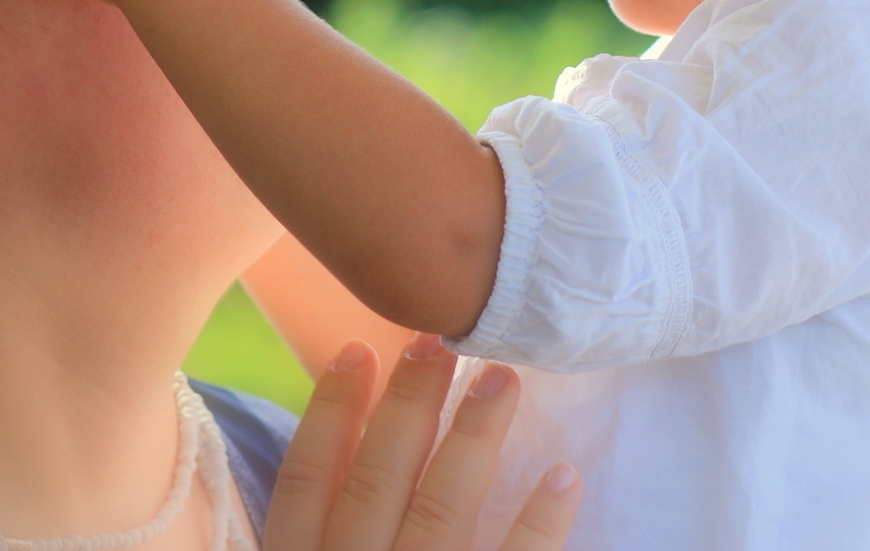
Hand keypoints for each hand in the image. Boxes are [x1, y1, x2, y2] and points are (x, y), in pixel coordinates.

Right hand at [267, 334, 580, 550]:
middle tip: (439, 341)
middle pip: (376, 481)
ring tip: (503, 379)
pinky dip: (539, 522)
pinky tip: (564, 476)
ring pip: (440, 511)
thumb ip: (324, 528)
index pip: (305, 481)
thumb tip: (355, 452)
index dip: (329, 410)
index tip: (356, 348)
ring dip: (473, 436)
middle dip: (409, 403)